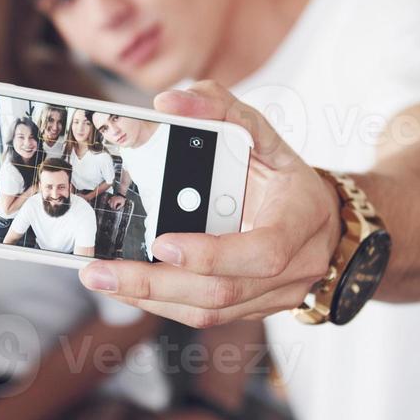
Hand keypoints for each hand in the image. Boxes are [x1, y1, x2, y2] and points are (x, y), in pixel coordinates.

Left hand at [79, 81, 341, 327]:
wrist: (321, 220)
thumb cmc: (284, 174)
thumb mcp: (263, 134)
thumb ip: (221, 110)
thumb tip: (169, 103)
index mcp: (302, 221)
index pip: (263, 251)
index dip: (214, 253)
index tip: (163, 242)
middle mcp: (294, 268)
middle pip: (223, 291)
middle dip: (156, 283)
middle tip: (99, 271)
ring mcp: (274, 296)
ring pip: (210, 311)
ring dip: (149, 298)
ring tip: (100, 279)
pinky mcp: (252, 308)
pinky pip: (205, 316)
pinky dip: (160, 303)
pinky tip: (124, 287)